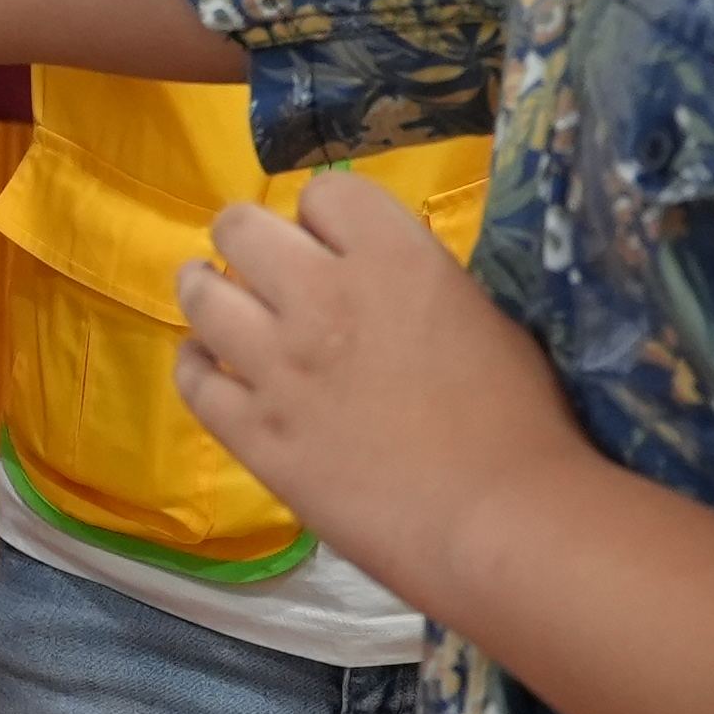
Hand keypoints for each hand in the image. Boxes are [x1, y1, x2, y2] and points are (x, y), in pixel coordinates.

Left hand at [166, 175, 585, 612]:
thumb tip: (382, 281)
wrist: (498, 522)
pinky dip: (194, 365)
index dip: (326, 215)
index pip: (326, 192)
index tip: (333, 242)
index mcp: (392, 257)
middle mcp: (321, 296)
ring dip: (208, 288)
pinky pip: (192, 381)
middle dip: (250, 238)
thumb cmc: (521, 422)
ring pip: (201, 294)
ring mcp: (278, 366)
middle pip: (242, 227)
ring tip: (217, 297)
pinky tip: (207, 365)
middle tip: (265, 265)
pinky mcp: (254, 434)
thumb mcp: (482, 316)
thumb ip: (418, 284)